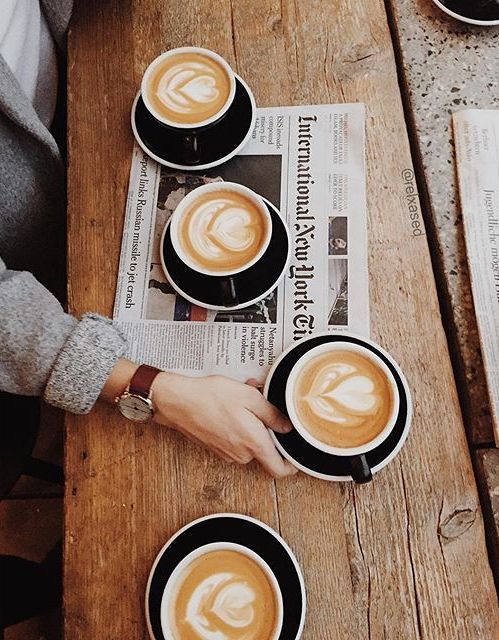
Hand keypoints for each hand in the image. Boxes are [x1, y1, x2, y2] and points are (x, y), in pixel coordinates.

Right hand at [151, 372, 297, 478]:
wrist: (178, 401)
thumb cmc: (210, 396)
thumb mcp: (250, 397)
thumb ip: (273, 415)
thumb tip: (286, 426)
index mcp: (254, 443)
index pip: (279, 469)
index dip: (291, 466)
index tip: (296, 457)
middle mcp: (241, 454)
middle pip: (264, 448)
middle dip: (265, 427)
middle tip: (261, 405)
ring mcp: (227, 453)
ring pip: (248, 442)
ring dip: (250, 424)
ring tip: (241, 400)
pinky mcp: (216, 449)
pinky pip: (235, 440)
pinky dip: (237, 426)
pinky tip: (229, 407)